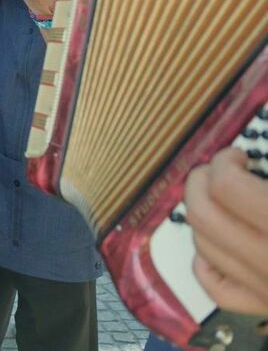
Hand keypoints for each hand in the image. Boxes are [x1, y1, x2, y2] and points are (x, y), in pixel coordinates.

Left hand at [185, 148, 267, 314]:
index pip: (228, 188)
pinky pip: (217, 285)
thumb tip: (245, 157)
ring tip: (220, 199)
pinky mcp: (265, 306)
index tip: (233, 155)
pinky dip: (207, 259)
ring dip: (202, 215)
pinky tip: (216, 242)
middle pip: (205, 215)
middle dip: (201, 183)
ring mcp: (266, 289)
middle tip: (217, 170)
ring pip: (204, 246)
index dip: (224, 162)